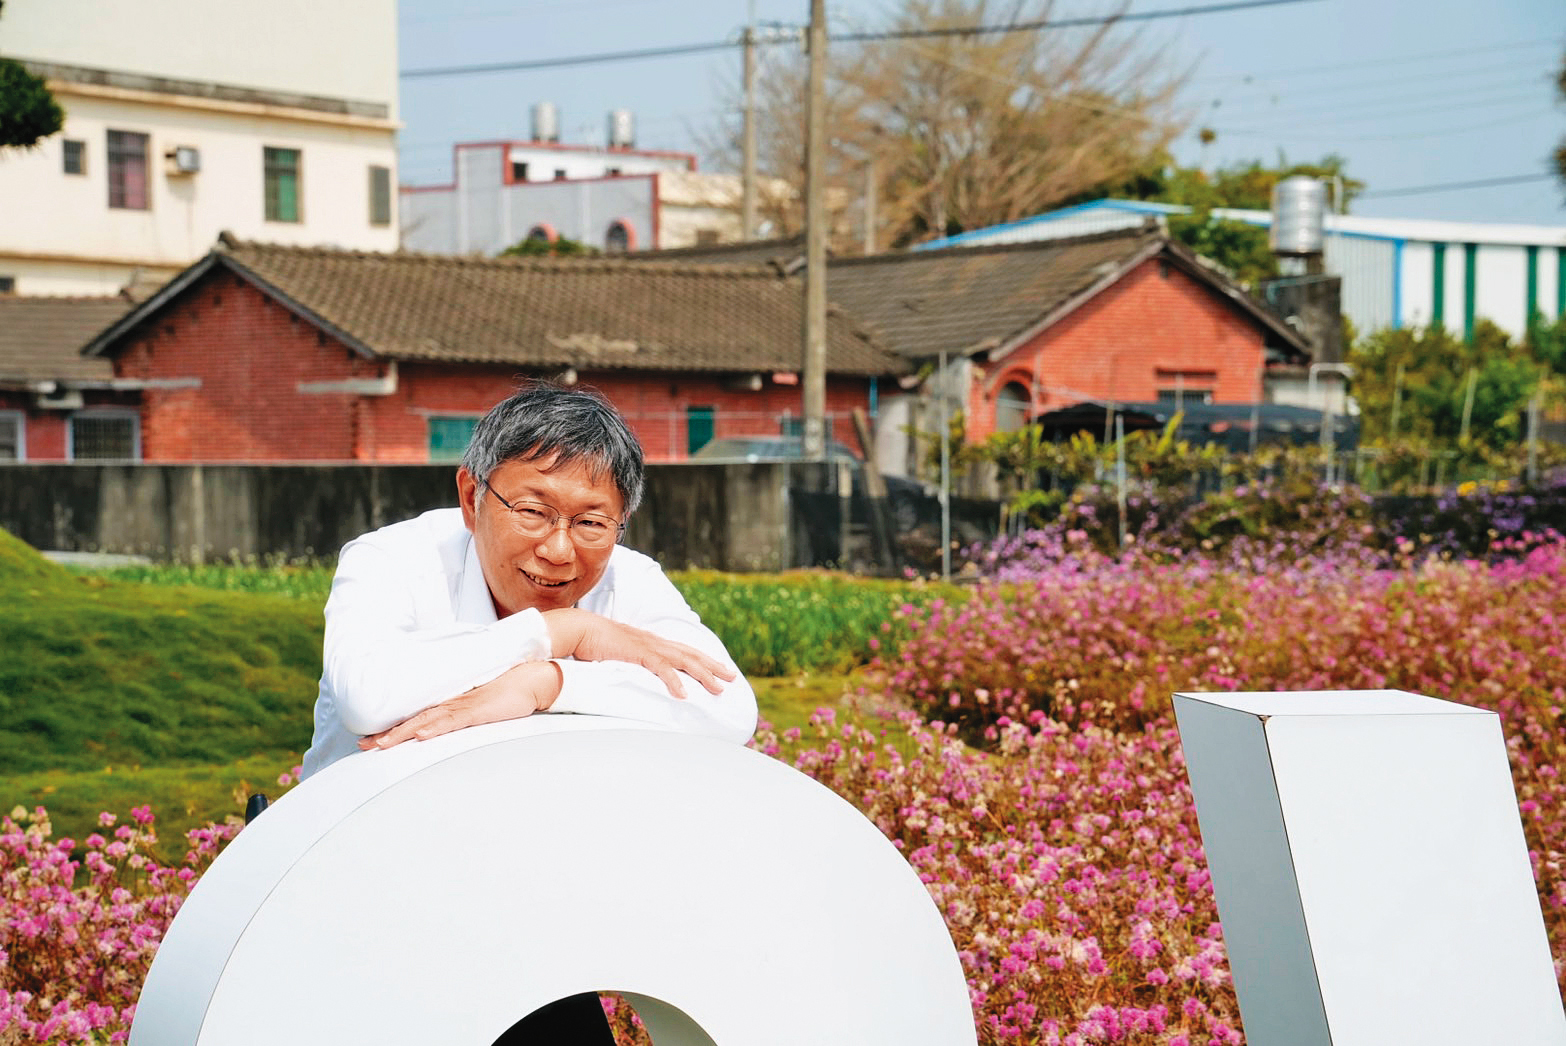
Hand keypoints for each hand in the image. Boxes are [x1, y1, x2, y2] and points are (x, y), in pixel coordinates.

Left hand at [357, 659, 562, 751]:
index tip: (372, 739)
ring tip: (381, 744)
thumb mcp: (483, 707)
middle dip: (387, 733)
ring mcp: (464, 705)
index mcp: (452, 702)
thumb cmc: (511, 690)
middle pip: (414, 719)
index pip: (417, 716)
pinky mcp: (478, 710)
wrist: (534, 678)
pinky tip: (421, 736)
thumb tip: (451, 729)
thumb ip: (466, 716)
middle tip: (363, 745)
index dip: (394, 728)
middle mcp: (453, 702)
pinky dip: (436, 728)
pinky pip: (453, 720)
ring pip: (427, 721)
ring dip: (403, 733)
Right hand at [543, 609, 736, 699]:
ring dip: (703, 675)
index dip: (703, 659)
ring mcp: (647, 646)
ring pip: (684, 661)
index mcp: (650, 643)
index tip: (719, 669)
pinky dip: (674, 681)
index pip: (683, 651)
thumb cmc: (591, 643)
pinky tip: (684, 695)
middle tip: (732, 679)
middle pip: (691, 654)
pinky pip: (661, 668)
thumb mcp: (617, 656)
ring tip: (719, 689)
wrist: (576, 629)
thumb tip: (633, 678)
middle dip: (713, 666)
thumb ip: (628, 665)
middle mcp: (654, 642)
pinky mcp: (637, 652)